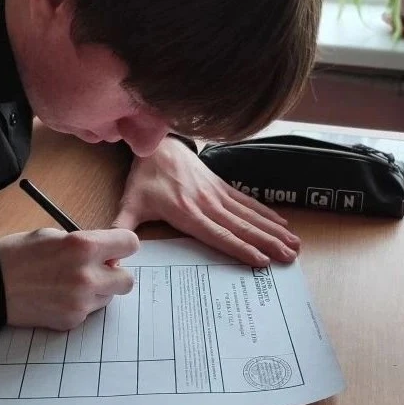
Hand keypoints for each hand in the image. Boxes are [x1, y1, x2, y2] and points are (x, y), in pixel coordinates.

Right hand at [0, 228, 137, 329]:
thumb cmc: (19, 254)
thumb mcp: (55, 235)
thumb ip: (86, 244)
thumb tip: (107, 254)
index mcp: (84, 246)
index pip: (130, 244)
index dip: (123, 245)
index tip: (116, 248)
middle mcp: (87, 276)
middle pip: (128, 280)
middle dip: (116, 274)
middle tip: (99, 269)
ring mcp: (80, 302)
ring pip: (109, 297)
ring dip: (99, 290)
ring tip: (71, 282)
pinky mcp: (71, 320)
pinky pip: (89, 311)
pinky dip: (80, 304)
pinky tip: (58, 296)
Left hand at [112, 137, 300, 265]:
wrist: (156, 144)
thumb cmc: (144, 178)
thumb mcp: (130, 202)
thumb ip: (121, 227)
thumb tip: (109, 253)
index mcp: (187, 213)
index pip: (217, 234)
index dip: (240, 248)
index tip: (261, 260)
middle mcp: (207, 204)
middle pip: (241, 227)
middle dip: (267, 243)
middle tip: (290, 257)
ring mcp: (217, 194)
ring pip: (249, 215)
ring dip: (273, 230)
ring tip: (294, 244)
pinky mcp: (222, 186)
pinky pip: (247, 201)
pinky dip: (266, 213)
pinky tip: (282, 222)